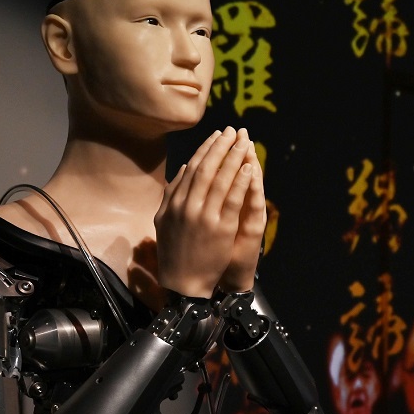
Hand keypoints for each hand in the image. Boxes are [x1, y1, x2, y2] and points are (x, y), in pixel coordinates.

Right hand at [155, 127, 265, 297]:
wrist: (184, 282)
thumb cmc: (176, 251)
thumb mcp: (165, 220)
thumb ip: (172, 194)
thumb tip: (183, 170)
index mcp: (174, 202)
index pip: (193, 168)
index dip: (206, 149)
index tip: (218, 135)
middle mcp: (187, 206)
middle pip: (207, 169)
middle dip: (221, 147)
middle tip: (234, 130)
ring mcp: (204, 216)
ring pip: (221, 180)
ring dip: (234, 158)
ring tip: (244, 142)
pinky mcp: (221, 228)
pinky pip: (233, 199)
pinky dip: (240, 182)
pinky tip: (248, 168)